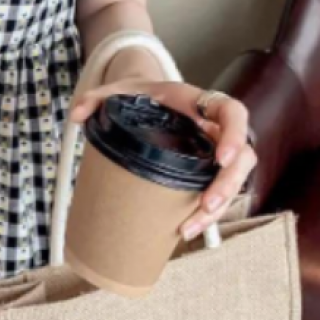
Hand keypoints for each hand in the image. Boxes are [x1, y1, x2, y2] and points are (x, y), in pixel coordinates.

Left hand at [69, 75, 256, 241]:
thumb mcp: (119, 89)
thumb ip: (96, 97)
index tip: (222, 157)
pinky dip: (208, 212)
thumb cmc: (139, 93)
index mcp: (198, 102)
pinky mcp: (208, 169)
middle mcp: (214, 127)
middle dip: (229, 183)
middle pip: (244, 155)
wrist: (146, 98)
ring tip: (191, 226)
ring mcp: (215, 150)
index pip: (233, 112)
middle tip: (207, 204)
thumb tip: (76, 116)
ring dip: (220, 206)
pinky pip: (220, 191)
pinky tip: (187, 229)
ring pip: (236, 180)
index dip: (235, 134)